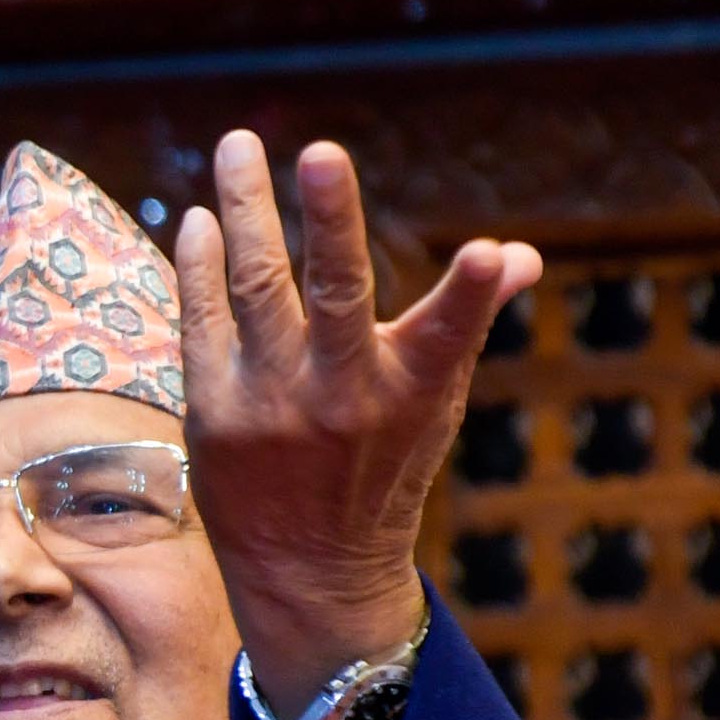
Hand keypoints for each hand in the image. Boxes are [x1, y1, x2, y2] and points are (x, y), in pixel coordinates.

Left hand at [172, 133, 541, 715]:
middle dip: (331, 221)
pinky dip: (200, 268)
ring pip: (255, 291)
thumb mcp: (436, 401)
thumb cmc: (383, 468)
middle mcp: (342, 396)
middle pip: (335, 294)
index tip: (488, 251)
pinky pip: (202, 323)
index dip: (471, 292)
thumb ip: (466, 320)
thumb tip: (520, 256)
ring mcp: (272, 405)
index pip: (450, 332)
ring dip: (246, 211)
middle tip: (322, 150)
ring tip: (237, 146)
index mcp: (412, 390)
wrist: (309, 572)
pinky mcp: (213, 414)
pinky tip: (201, 221)